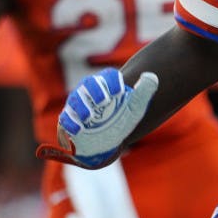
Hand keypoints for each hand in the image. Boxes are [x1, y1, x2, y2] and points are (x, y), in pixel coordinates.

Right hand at [36, 68, 157, 168]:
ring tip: (89, 117)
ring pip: (75, 99)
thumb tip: (151, 75)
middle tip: (104, 101)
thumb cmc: (122, 119)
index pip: (109, 75)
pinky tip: (78, 129)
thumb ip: (144, 91)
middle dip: (95, 90)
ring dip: (81, 107)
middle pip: (89, 83)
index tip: (121, 91)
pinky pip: (66, 118)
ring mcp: (78, 105)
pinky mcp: (69, 119)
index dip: (114, 81)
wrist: (107, 141)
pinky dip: (70, 123)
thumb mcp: (136, 108)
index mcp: (108, 85)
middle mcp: (91, 91)